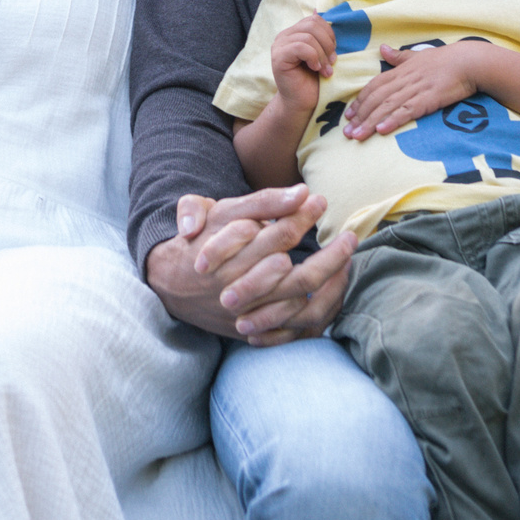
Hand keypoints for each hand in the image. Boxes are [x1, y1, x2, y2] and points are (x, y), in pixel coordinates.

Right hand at [147, 187, 353, 343]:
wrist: (168, 285)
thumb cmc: (200, 239)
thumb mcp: (216, 210)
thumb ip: (258, 201)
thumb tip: (300, 192)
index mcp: (225, 250)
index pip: (274, 234)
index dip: (301, 216)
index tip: (320, 200)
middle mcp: (234, 282)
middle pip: (290, 269)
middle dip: (326, 252)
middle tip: (352, 236)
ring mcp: (243, 308)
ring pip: (294, 295)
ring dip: (327, 277)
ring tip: (347, 258)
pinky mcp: (250, 326)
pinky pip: (290, 321)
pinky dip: (315, 305)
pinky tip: (333, 286)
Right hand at [269, 13, 336, 122]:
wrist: (303, 103)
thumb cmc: (314, 80)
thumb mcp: (322, 53)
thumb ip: (321, 34)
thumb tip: (318, 9)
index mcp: (294, 32)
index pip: (315, 19)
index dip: (329, 34)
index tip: (333, 53)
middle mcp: (284, 36)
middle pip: (312, 24)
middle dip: (327, 43)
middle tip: (332, 62)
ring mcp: (279, 46)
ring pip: (308, 37)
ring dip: (322, 55)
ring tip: (326, 70)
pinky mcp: (278, 57)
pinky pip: (301, 47)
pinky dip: (313, 58)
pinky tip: (315, 69)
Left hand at [344, 44, 479, 138]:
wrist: (470, 61)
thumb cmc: (446, 59)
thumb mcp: (418, 55)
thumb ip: (399, 56)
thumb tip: (383, 49)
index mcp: (400, 70)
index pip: (374, 86)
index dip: (360, 101)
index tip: (348, 115)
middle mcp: (404, 80)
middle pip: (376, 99)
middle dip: (360, 116)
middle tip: (346, 132)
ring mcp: (416, 89)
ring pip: (387, 106)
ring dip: (370, 122)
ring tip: (357, 136)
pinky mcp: (429, 99)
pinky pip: (407, 111)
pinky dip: (393, 120)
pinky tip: (381, 130)